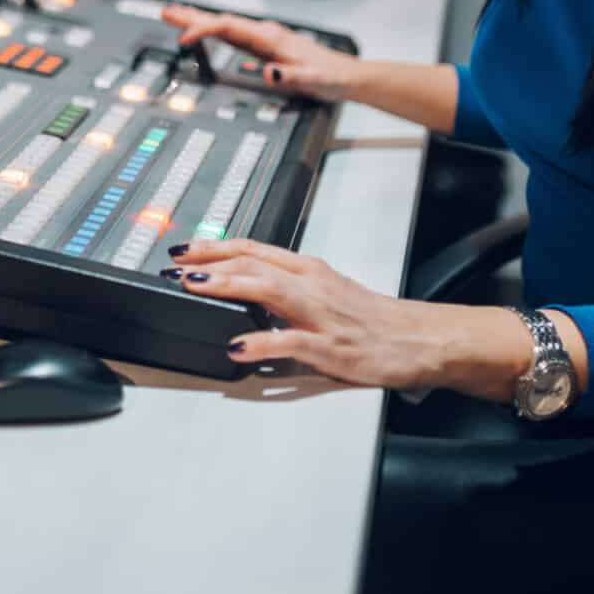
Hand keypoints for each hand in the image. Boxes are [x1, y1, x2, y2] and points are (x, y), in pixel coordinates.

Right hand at [161, 4, 366, 102]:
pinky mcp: (267, 48)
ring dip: (201, 22)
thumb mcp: (311, 80)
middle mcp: (265, 34)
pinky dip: (217, 34)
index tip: (183, 38)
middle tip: (165, 12)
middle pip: (222, 20)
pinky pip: (235, 37)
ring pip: (226, 26)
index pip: (229, 27)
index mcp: (270, 38)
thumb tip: (267, 71)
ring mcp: (265, 39)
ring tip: (177, 18)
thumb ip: (289, 76)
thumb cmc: (331, 77)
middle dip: (192, 16)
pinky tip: (211, 37)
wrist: (349, 77)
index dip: (204, 30)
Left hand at [165, 239, 529, 398]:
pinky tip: (236, 347)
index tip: (184, 248)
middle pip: (253, 262)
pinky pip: (289, 343)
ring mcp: (319, 315)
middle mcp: (311, 285)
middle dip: (210, 260)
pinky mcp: (330, 347)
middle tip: (176, 264)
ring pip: (266, 289)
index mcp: (308, 270)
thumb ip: (285, 290)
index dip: (214, 246)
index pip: (253, 249)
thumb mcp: (324, 293)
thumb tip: (242, 290)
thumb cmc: (370, 319)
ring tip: (194, 286)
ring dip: (226, 285)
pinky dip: (260, 343)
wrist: (417, 339)